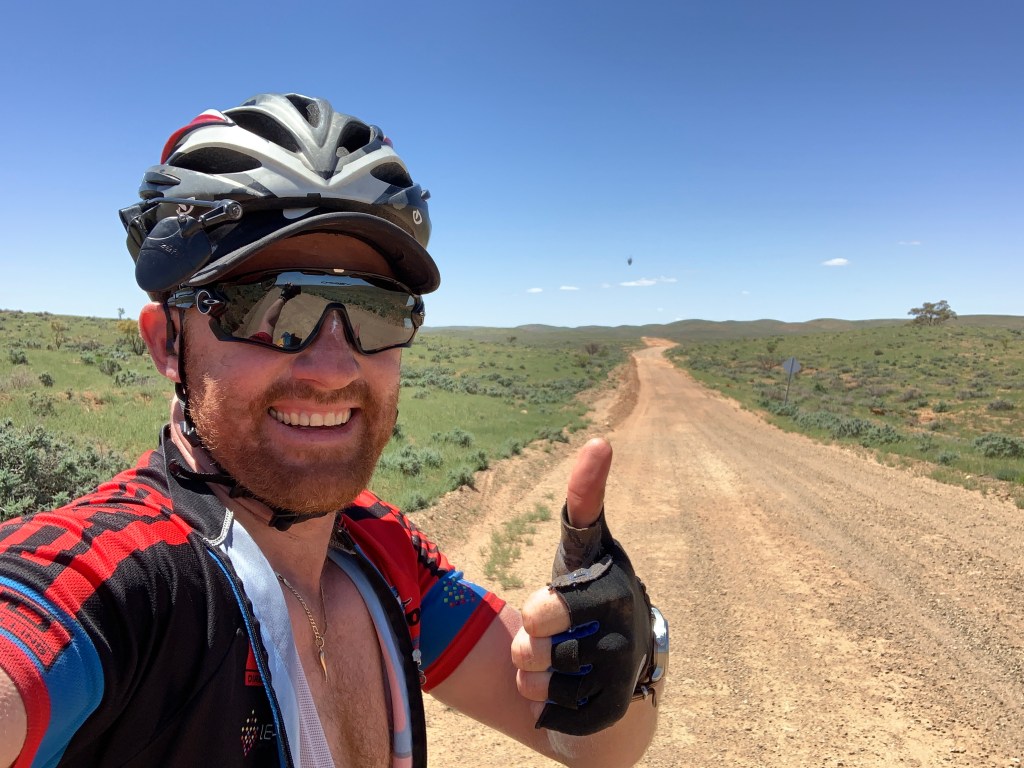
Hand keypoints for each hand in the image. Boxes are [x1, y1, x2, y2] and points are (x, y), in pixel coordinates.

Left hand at [513, 438, 653, 734]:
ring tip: (560, 659)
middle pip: (530, 642)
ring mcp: (621, 673)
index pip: (554, 605)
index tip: (541, 610)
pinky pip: (545, 710)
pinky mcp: (612, 712)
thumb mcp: (585, 550)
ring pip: (533, 678)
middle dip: (527, 640)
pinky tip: (570, 689)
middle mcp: (623, 628)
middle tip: (549, 633)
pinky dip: (545, 703)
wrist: (624, 671)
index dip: (545, 611)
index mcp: (611, 586)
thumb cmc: (592, 596)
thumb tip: (599, 442)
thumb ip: (584, 501)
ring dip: (532, 672)